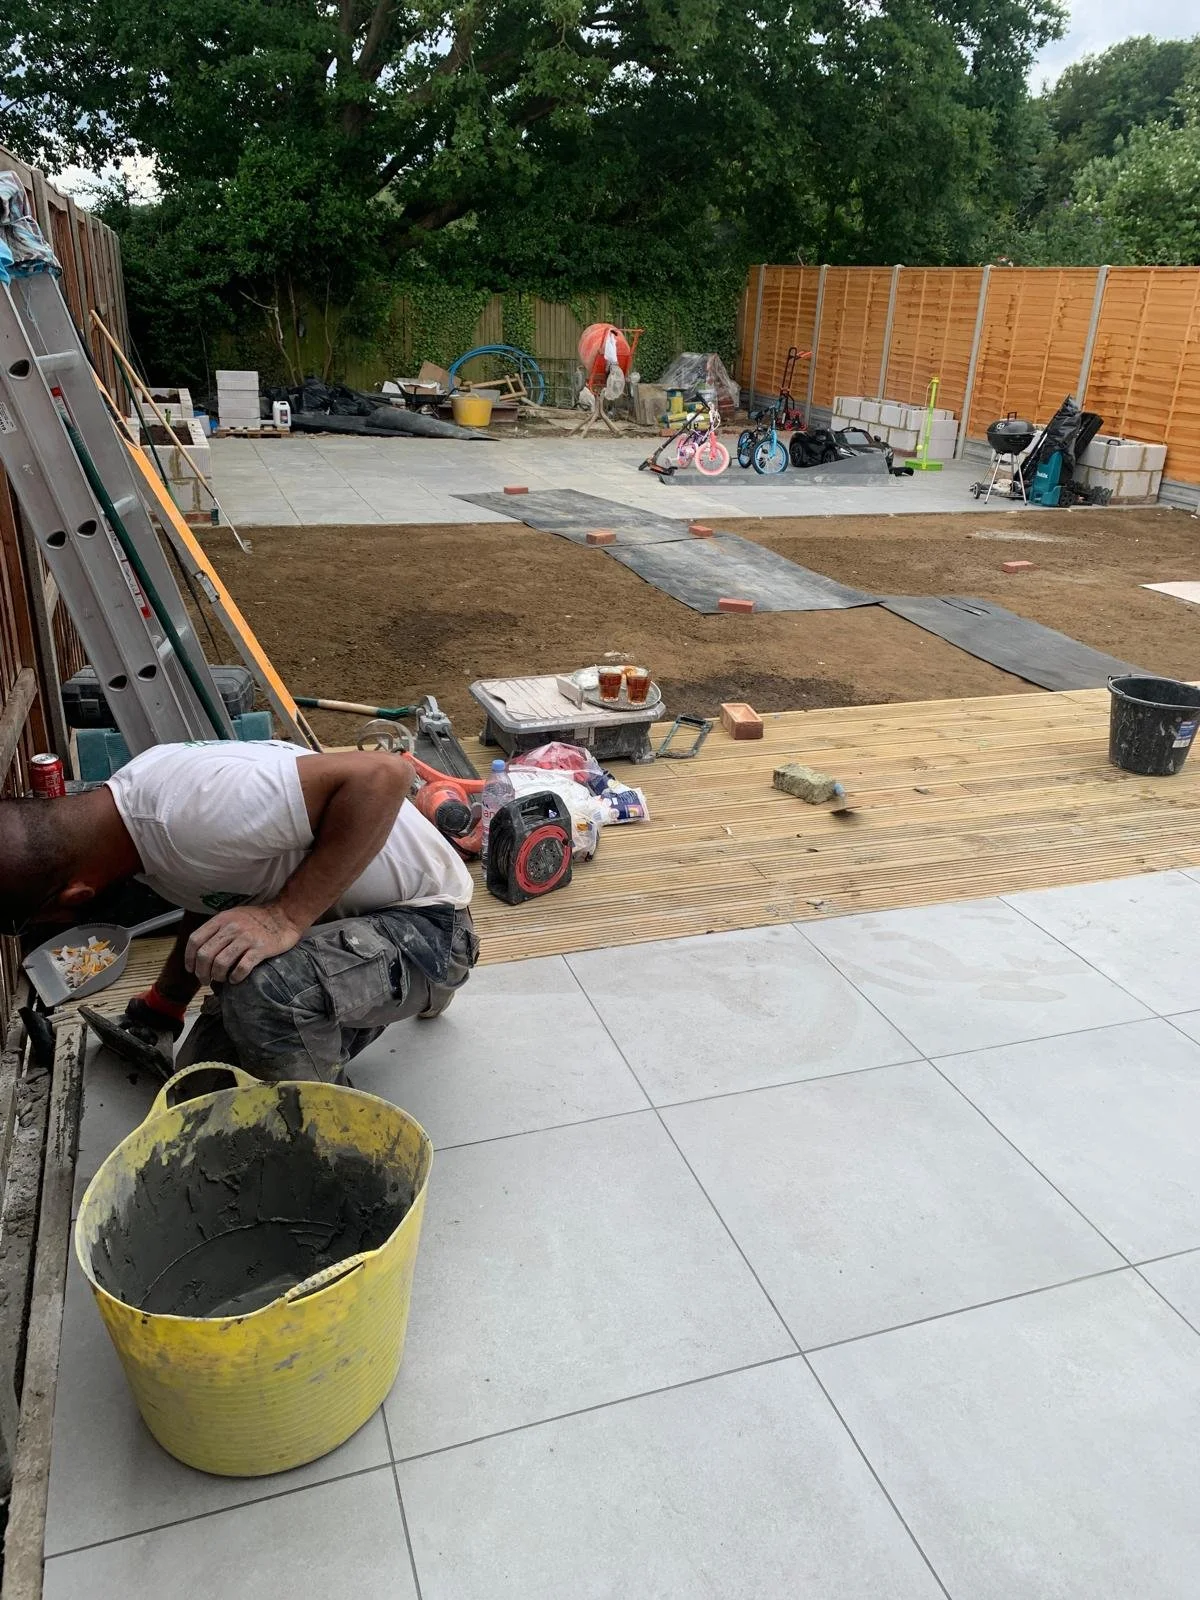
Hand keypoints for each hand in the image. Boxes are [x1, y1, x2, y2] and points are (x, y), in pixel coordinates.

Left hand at [185, 903, 302, 984]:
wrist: (285, 915)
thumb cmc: (258, 919)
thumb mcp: (233, 916)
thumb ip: (217, 929)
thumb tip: (202, 952)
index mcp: (221, 919)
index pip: (195, 940)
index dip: (189, 958)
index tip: (191, 969)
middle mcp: (231, 928)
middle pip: (205, 955)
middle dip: (202, 972)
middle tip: (205, 980)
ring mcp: (246, 938)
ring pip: (220, 964)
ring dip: (218, 976)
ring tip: (221, 979)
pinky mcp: (260, 949)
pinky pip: (242, 968)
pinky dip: (235, 977)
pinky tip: (236, 979)